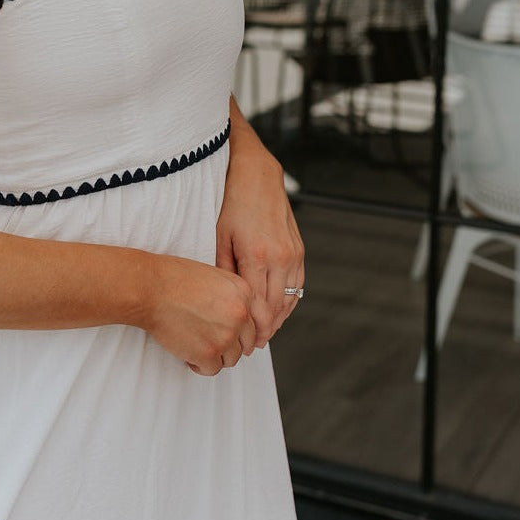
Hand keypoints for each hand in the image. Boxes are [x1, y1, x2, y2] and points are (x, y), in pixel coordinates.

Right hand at [141, 254, 256, 375]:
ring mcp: (226, 334)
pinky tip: (189, 355)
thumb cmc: (173, 278)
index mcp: (243, 292)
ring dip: (216, 356)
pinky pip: (212, 369)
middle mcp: (240, 313)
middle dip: (230, 344)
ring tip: (197, 346)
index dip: (245, 331)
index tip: (237, 337)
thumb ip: (231, 296)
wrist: (149, 288)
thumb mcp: (214, 276)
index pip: (259, 321)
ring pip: (231, 358)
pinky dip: (200, 365)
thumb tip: (240, 319)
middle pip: (246, 342)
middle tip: (212, 341)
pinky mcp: (209, 352)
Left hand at [215, 109, 304, 348]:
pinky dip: (288, 301)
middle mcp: (280, 258)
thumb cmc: (233, 203)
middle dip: (266, 330)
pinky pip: (298, 284)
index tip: (245, 342)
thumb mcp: (219, 237)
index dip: (253, 330)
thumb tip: (225, 299)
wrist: (257, 175)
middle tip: (252, 344)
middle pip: (277, 308)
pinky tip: (277, 309)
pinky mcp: (299, 248)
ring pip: (290, 299)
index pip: (259, 308)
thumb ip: (224, 270)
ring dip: (279, 318)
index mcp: (257, 257)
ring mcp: (293, 253)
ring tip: (264, 332)